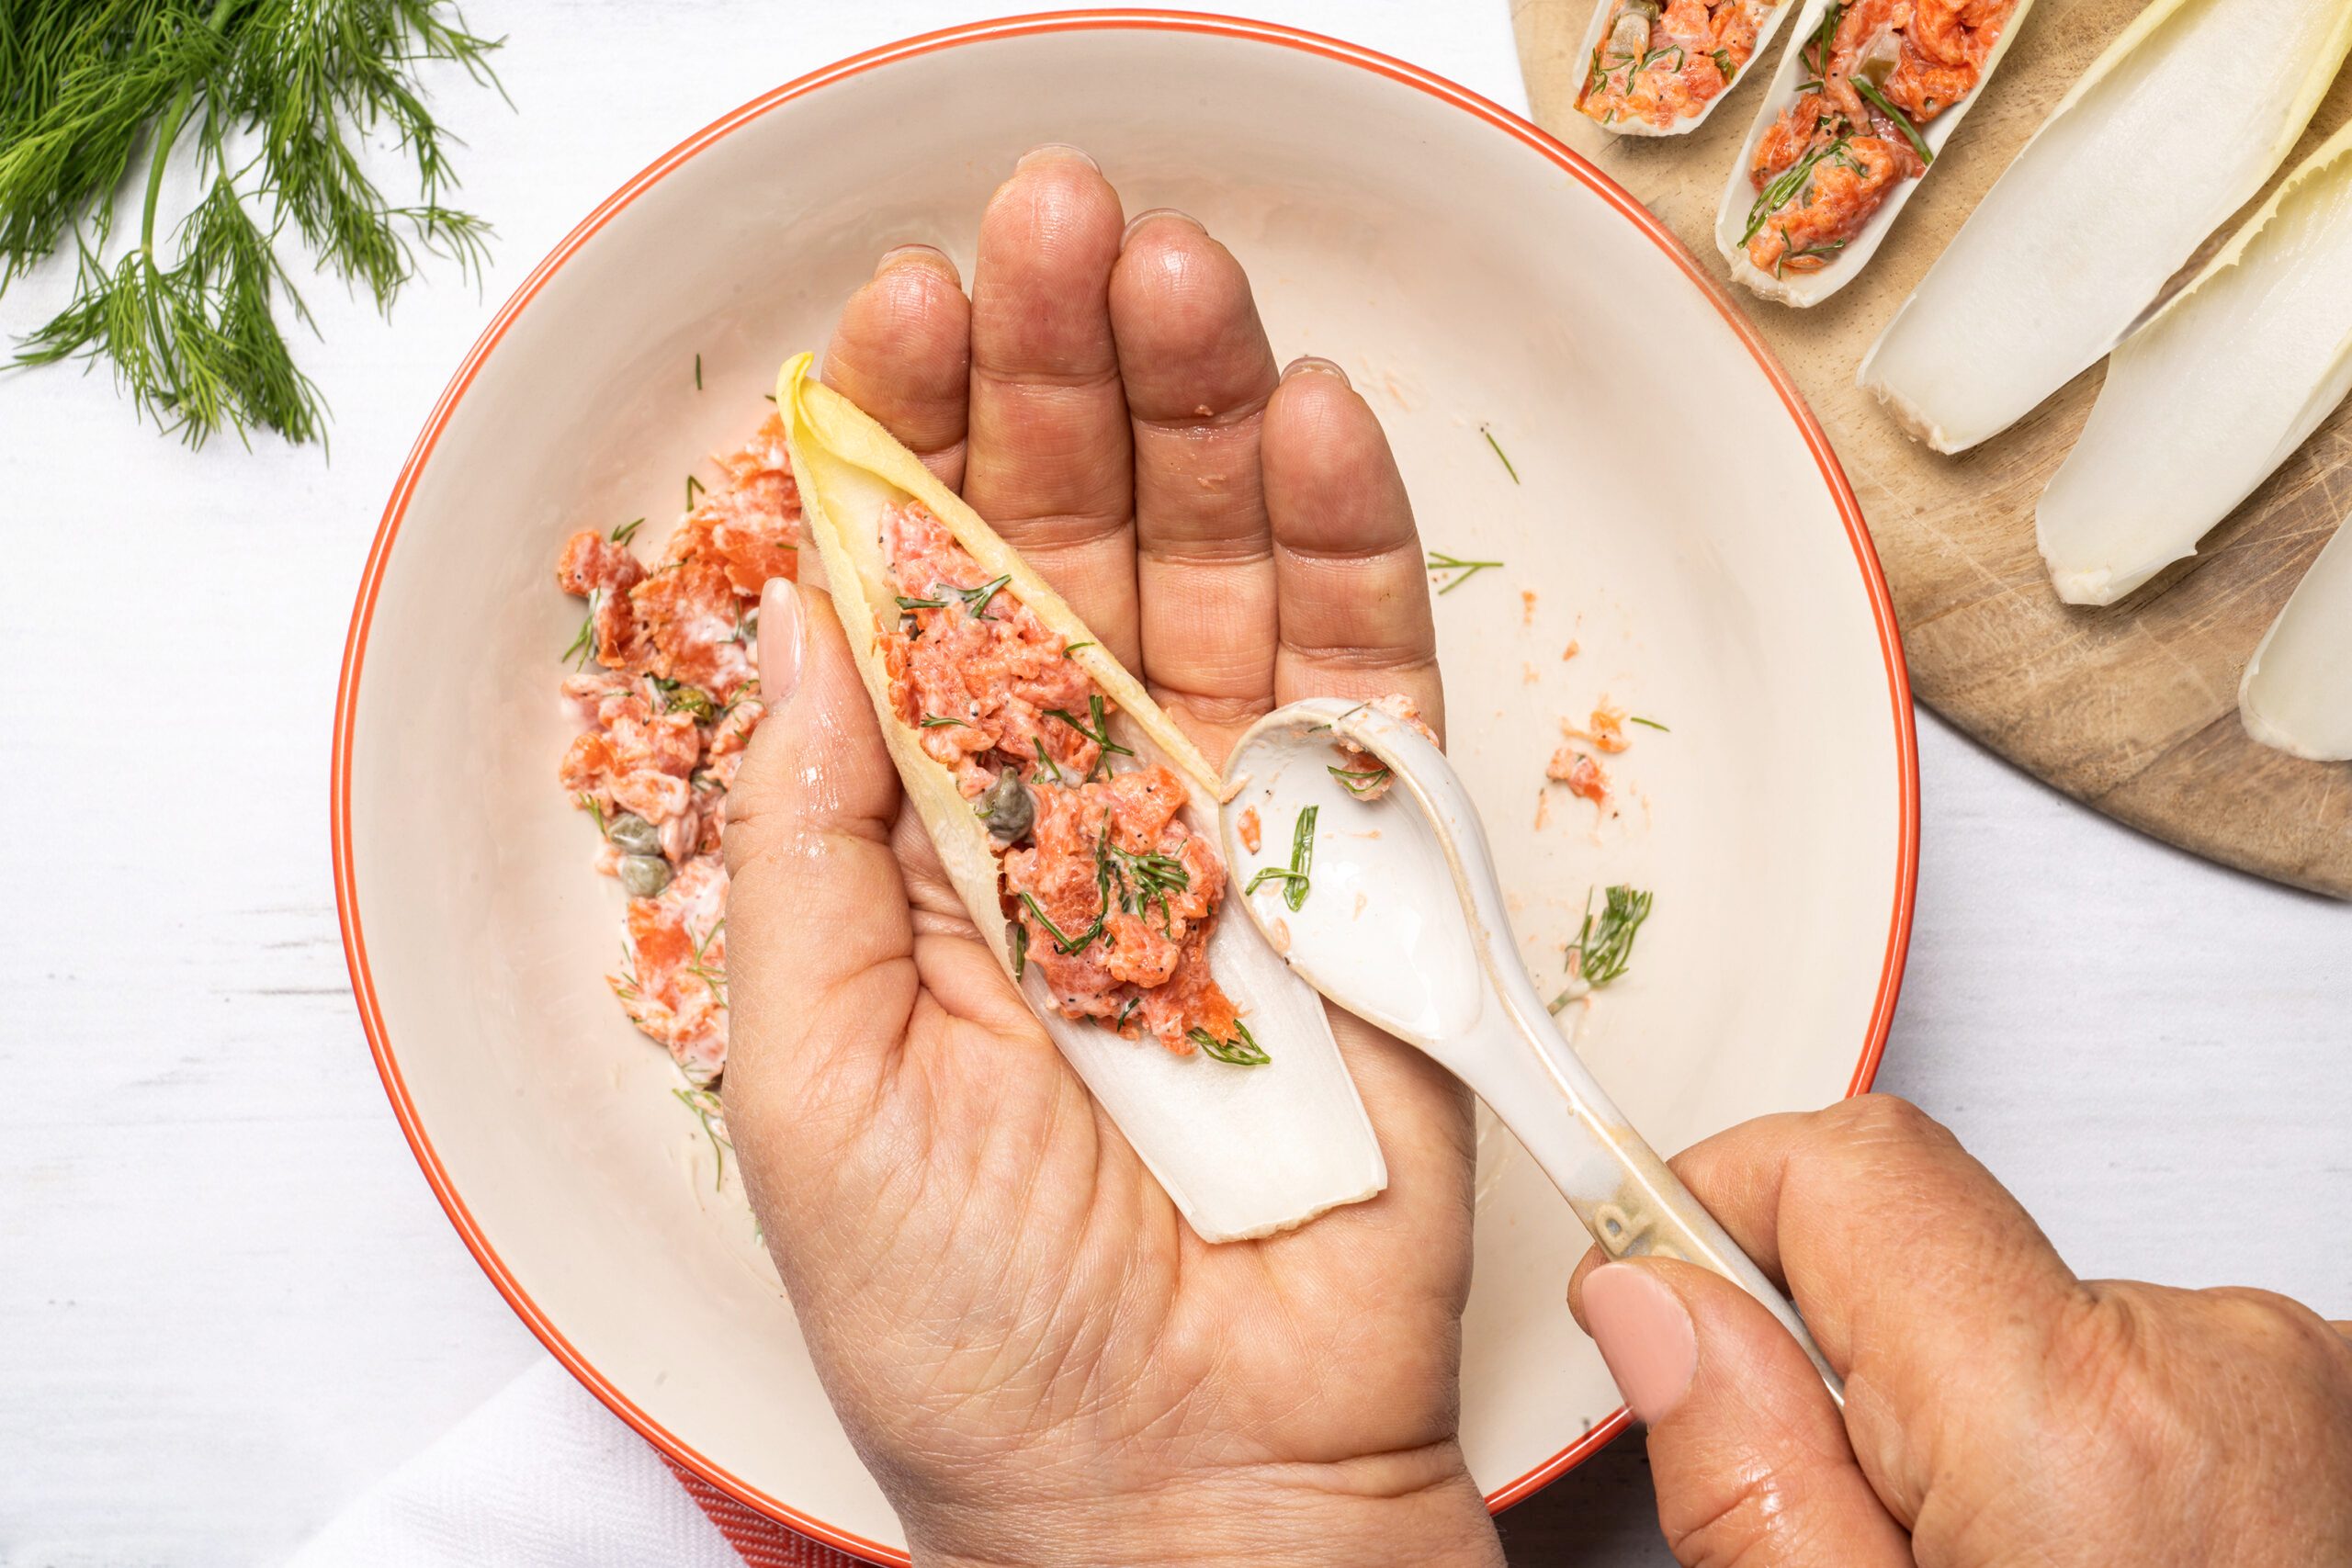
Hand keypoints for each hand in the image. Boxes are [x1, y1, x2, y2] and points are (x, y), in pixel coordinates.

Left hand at [721, 146, 1497, 1567]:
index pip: (927, 597)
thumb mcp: (804, 1067)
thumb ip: (806, 831)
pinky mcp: (1380, 875)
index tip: (901, 311)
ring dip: (1207, 418)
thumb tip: (801, 607)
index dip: (915, 444)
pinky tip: (1312, 419)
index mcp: (936, 839)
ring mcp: (1243, 825)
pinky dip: (1353, 550)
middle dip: (1065, 380)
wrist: (1175, 1487)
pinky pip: (1374, 688)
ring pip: (1233, 578)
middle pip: (1084, 546)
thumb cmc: (967, 1324)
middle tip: (1059, 220)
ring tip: (1177, 273)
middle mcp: (1090, 803)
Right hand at [1570, 1094, 2351, 1566]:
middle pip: (1933, 1243)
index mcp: (2074, 1420)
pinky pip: (2148, 1373)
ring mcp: (2301, 1388)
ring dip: (1985, 1415)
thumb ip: (1745, 1473)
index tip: (1663, 1284)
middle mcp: (2217, 1367)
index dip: (1717, 1209)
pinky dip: (2090, 1448)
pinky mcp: (2331, 1419)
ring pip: (2040, 1318)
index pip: (1845, 1165)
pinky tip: (2090, 1565)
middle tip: (1851, 1525)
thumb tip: (1652, 1306)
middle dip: (1854, 1357)